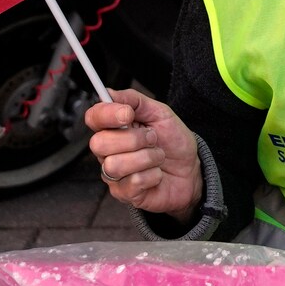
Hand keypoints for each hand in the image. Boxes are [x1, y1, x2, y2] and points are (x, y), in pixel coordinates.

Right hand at [83, 90, 202, 219]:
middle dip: (133, 139)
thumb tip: (110, 92)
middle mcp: (108, 151)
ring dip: (146, 158)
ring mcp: (114, 174)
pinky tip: (157, 174)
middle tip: (152, 138)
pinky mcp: (124, 193)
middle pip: (99, 143)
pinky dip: (152, 175)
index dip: (107, 114)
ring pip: (114, 165)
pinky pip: (132, 182)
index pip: (93, 118)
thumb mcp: (160, 113)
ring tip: (158, 157)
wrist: (191, 170)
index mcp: (113, 128)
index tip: (128, 114)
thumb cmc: (173, 142)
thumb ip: (135, 100)